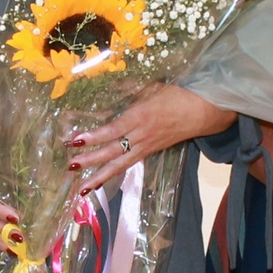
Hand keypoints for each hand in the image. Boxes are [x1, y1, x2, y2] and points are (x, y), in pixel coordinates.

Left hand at [69, 85, 235, 191]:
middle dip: (90, 159)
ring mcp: (145, 146)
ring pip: (119, 165)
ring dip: (99, 177)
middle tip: (70, 166)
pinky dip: (113, 174)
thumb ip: (129, 88)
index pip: (112, 130)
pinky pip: (128, 165)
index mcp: (140, 116)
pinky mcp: (149, 152)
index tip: (75, 141)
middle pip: (112, 151)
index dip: (93, 137)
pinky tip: (99, 181)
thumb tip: (109, 84)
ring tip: (82, 188)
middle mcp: (140, 135)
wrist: (202, 112)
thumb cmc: (177, 95)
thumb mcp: (152, 86)